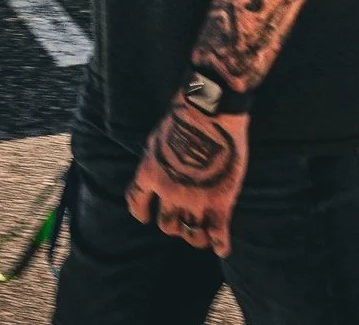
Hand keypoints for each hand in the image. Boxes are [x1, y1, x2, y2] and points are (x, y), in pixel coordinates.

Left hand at [127, 100, 248, 254]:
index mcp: (149, 174)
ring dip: (195, 237)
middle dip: (174, 225)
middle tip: (182, 220)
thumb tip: (157, 170)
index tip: (144, 217)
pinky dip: (219, 243)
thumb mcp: (156, 139)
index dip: (141, 212)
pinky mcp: (219, 201)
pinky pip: (217, 233)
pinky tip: (221, 248)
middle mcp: (168, 192)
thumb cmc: (183, 115)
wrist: (210, 111)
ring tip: (200, 236)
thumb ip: (156, 160)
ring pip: (191, 234)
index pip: (136, 203)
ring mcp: (194, 199)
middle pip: (167, 225)